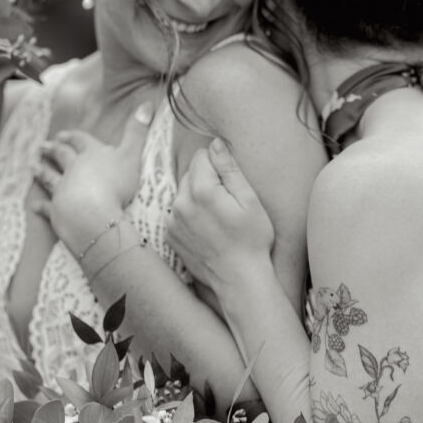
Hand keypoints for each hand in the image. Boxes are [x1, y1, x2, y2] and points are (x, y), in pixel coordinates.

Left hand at [33, 102, 152, 253]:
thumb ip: (137, 132)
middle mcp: (73, 169)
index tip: (64, 135)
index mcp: (91, 154)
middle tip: (43, 146)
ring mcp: (63, 189)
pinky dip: (41, 206)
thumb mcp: (132, 155)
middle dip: (54, 150)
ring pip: (50, 177)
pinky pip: (47, 207)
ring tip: (34, 167)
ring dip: (42, 172)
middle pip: (62, 156)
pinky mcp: (57, 210)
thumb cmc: (116, 184)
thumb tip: (147, 104)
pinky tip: (34, 205)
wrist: (96, 214)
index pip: (81, 141)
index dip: (73, 137)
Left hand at [168, 138, 274, 291]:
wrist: (240, 279)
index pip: (202, 156)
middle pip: (190, 173)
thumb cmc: (252, 240)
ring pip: (183, 192)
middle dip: (207, 179)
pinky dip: (189, 214)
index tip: (231, 182)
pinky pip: (177, 212)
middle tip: (227, 201)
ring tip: (217, 217)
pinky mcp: (170, 235)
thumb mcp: (250, 200)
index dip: (219, 165)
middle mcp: (181, 203)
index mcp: (202, 190)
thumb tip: (214, 144)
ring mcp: (172, 221)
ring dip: (197, 196)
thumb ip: (229, 169)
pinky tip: (207, 228)